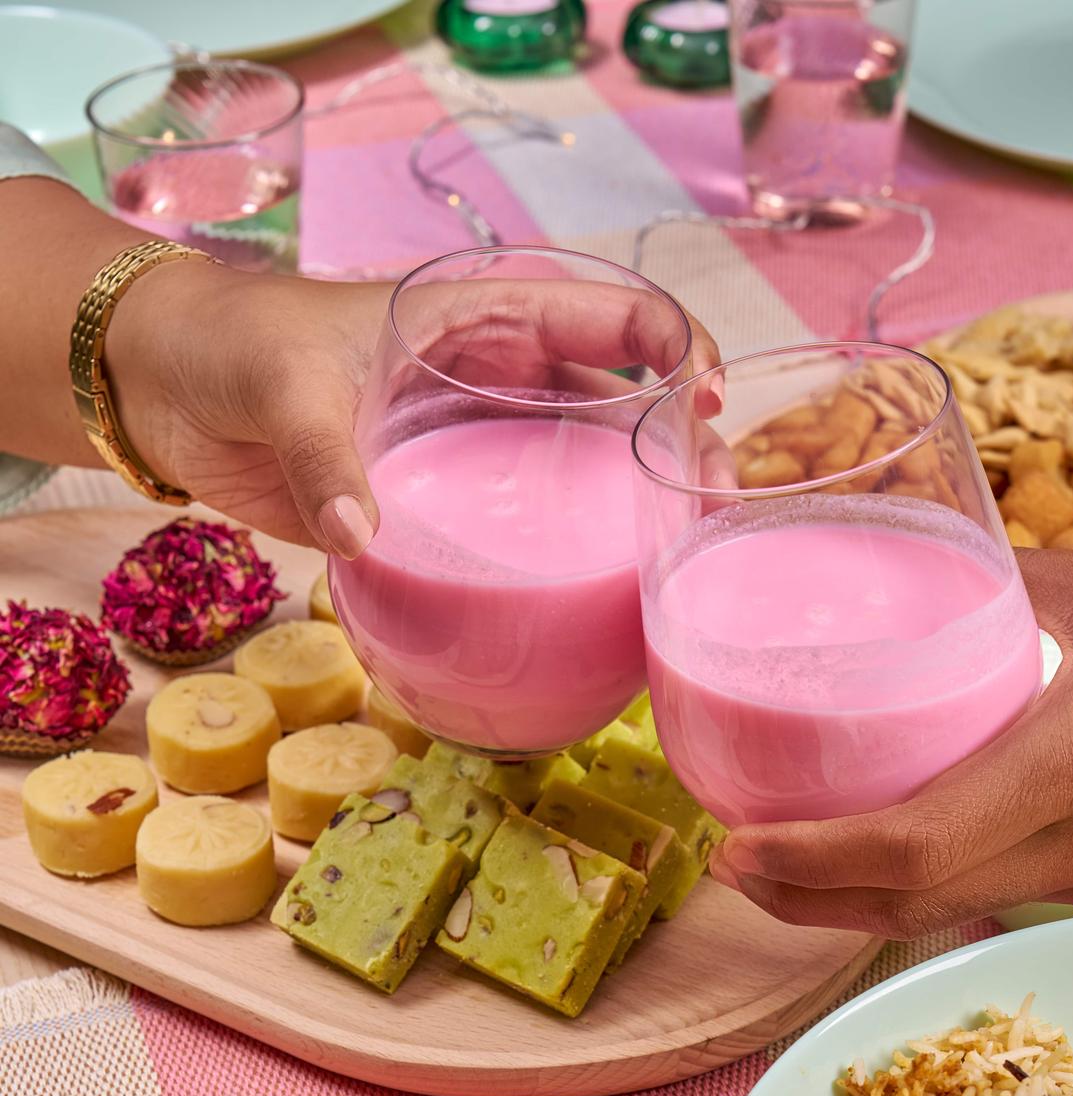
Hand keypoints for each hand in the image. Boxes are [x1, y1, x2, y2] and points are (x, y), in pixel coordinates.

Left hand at [106, 264, 718, 559]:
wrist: (162, 390)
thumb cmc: (232, 348)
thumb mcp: (284, 385)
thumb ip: (325, 454)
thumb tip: (361, 536)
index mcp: (479, 316)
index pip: (606, 314)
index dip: (670, 344)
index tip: (702, 397)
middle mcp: (496, 382)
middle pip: (620, 406)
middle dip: (680, 445)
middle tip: (710, 505)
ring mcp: (474, 449)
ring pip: (583, 474)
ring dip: (637, 512)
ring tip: (679, 563)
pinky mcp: (442, 509)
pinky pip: (522, 532)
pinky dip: (566, 563)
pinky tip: (601, 604)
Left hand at [709, 545, 1072, 933]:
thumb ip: (1026, 582)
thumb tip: (952, 568)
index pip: (909, 845)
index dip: (807, 861)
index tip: (735, 847)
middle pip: (913, 904)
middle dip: (809, 899)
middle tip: (736, 870)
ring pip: (959, 912)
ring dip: (866, 901)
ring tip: (796, 868)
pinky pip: (1013, 898)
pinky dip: (940, 889)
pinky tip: (905, 858)